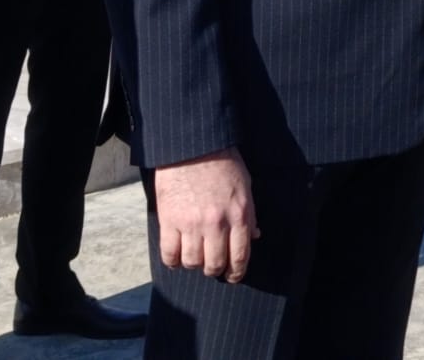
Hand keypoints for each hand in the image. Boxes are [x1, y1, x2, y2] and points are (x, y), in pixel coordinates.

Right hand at [154, 147, 258, 282]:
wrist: (194, 146)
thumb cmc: (223, 163)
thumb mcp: (245, 186)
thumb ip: (249, 214)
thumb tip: (254, 236)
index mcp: (239, 214)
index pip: (240, 256)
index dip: (236, 273)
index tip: (232, 277)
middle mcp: (217, 223)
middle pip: (215, 264)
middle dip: (215, 270)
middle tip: (212, 266)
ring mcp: (192, 223)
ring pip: (192, 262)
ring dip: (194, 264)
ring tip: (195, 256)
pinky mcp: (169, 220)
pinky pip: (169, 254)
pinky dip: (173, 260)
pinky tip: (176, 255)